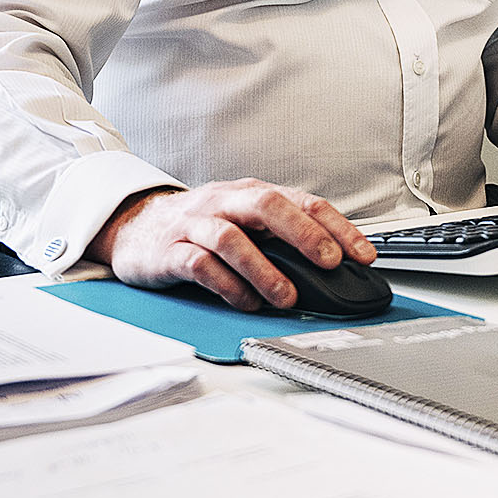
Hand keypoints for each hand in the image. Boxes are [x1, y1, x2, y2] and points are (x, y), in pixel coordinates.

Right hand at [87, 180, 375, 311]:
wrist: (134, 227)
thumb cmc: (199, 226)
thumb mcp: (243, 221)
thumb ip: (281, 237)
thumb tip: (334, 265)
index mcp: (249, 194)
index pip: (301, 201)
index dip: (336, 226)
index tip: (363, 254)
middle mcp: (224, 203)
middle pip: (267, 206)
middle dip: (303, 234)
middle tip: (329, 263)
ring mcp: (195, 225)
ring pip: (232, 239)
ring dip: (264, 270)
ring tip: (287, 297)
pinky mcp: (170, 251)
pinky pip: (200, 266)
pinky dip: (227, 286)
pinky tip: (246, 302)